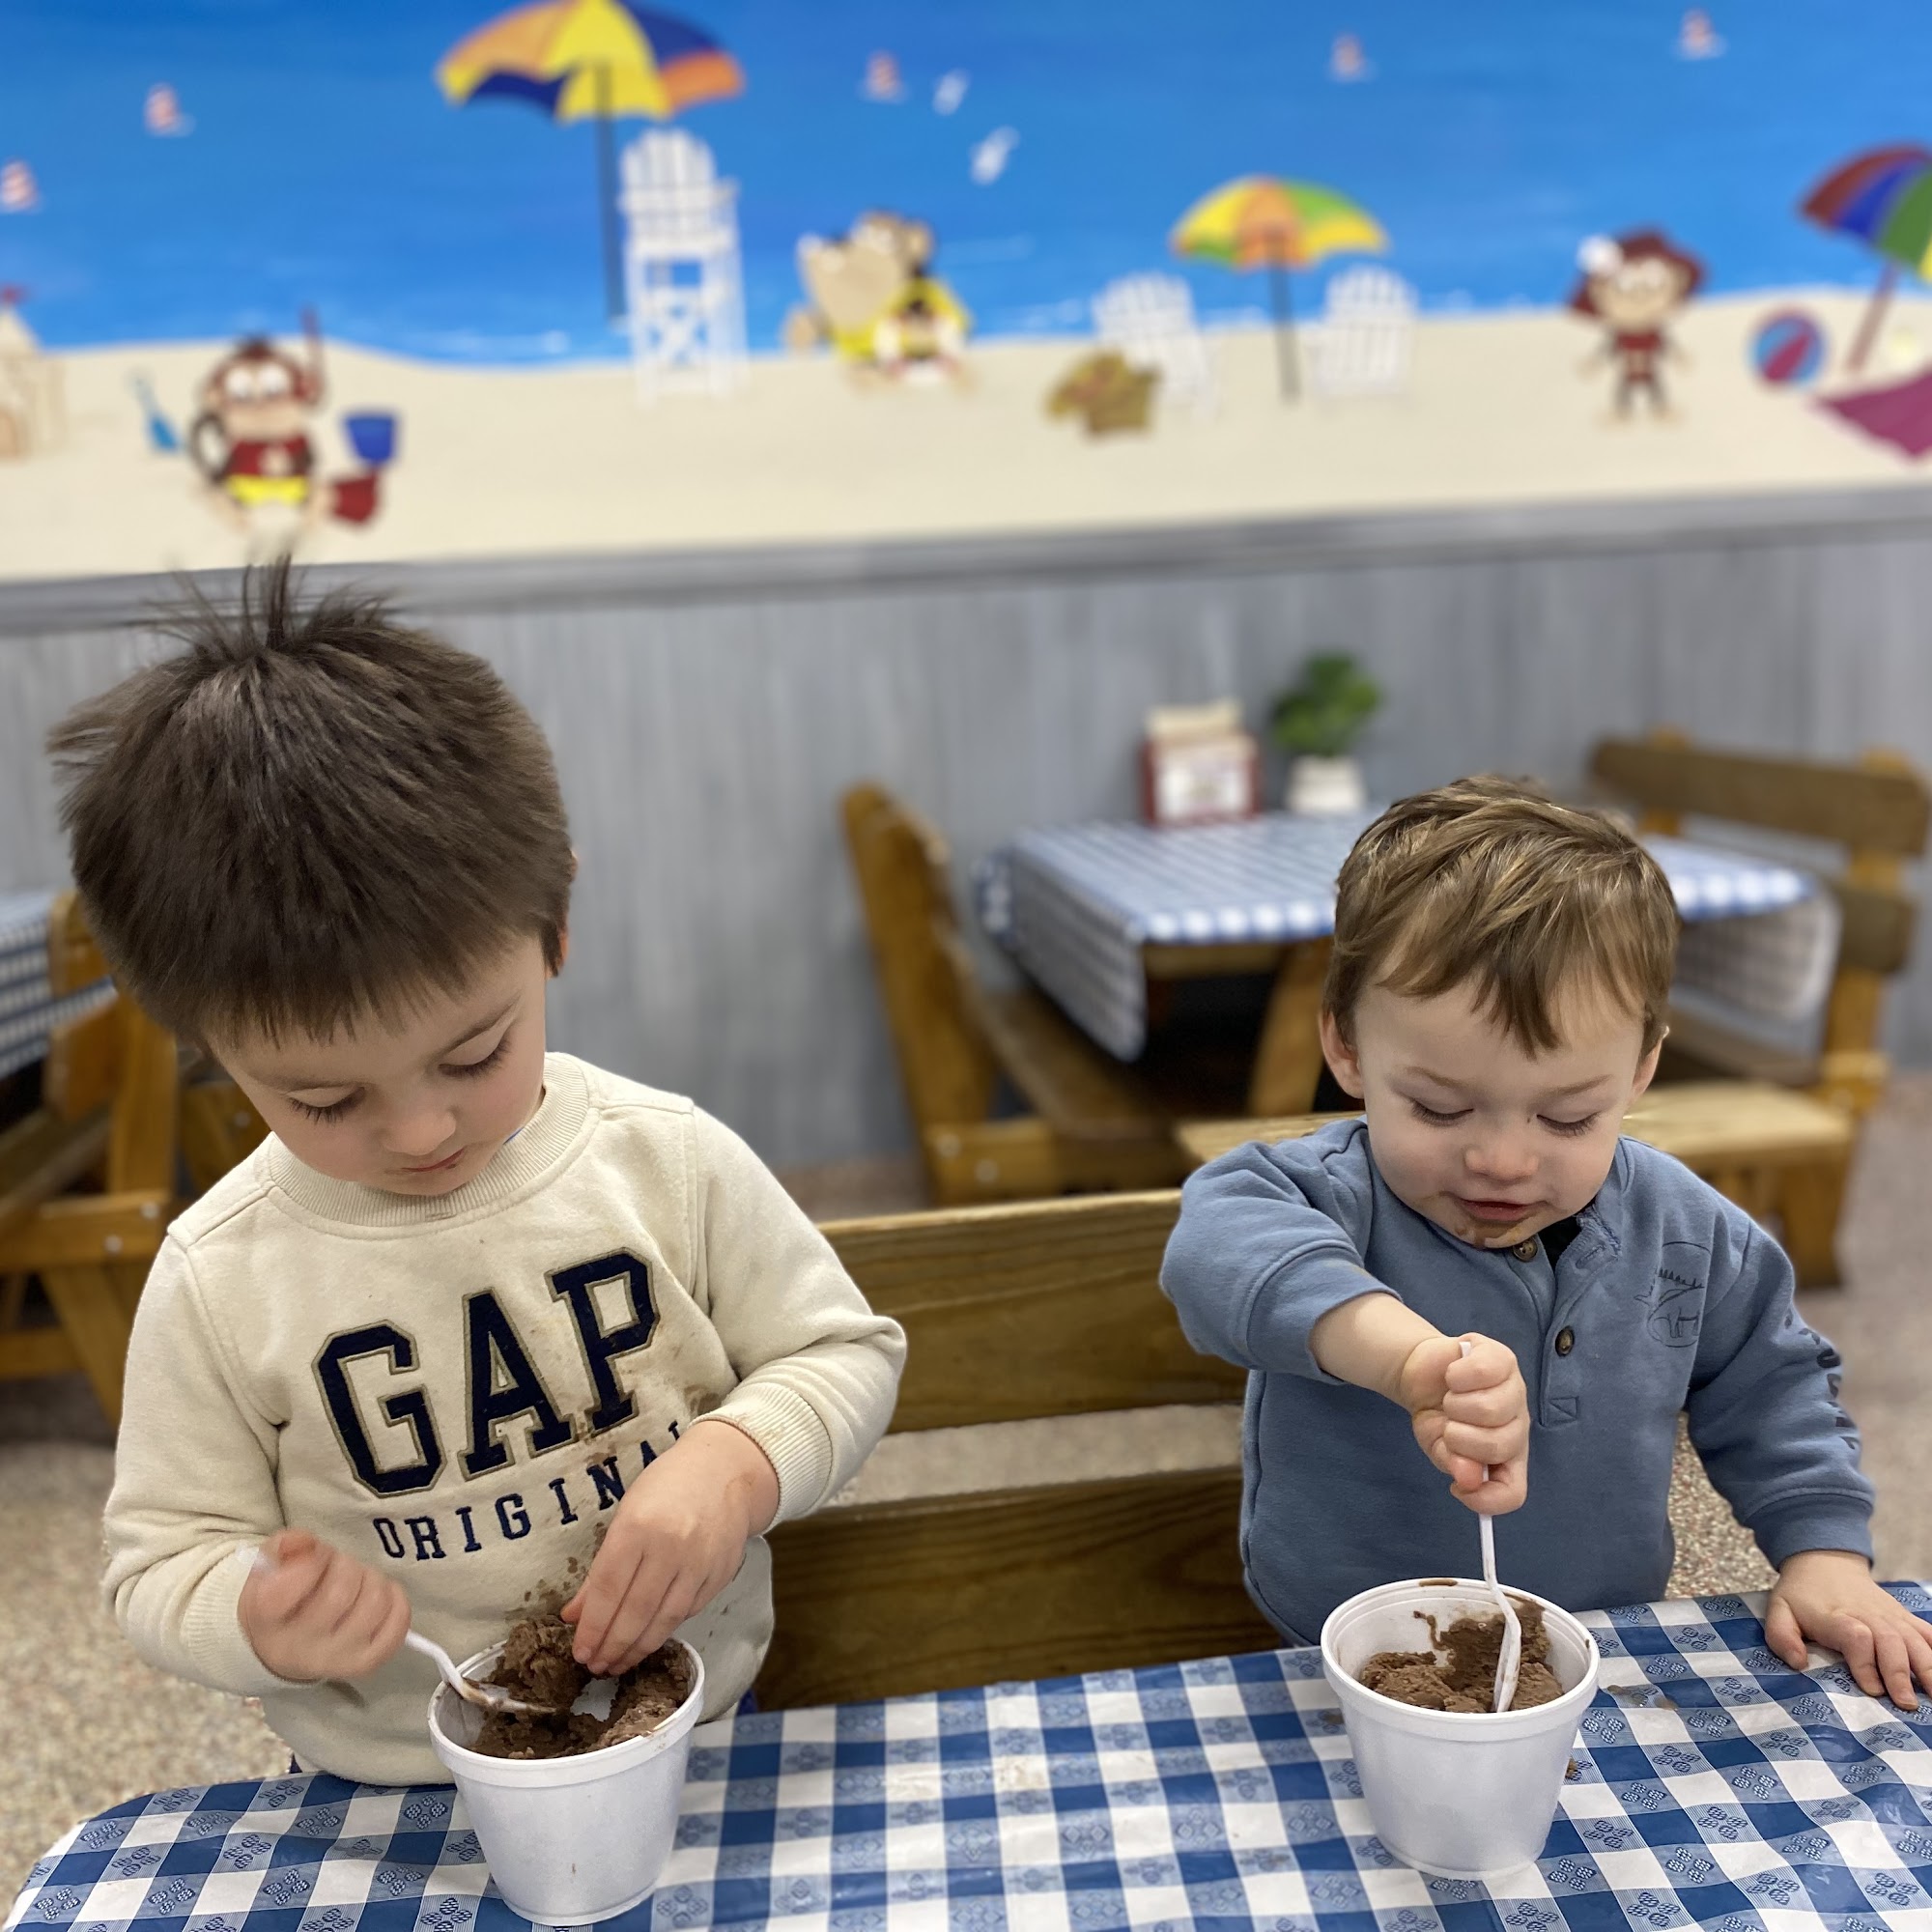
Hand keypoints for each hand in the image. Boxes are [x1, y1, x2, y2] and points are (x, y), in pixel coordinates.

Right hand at [239, 1529, 410, 1682]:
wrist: (281, 1648)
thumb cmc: (280, 1599)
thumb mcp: (269, 1567)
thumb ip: (285, 1546)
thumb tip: (305, 1543)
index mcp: (265, 1621)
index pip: (285, 1592)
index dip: (311, 1560)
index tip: (314, 1554)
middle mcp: (297, 1648)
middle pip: (341, 1592)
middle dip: (345, 1564)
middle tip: (336, 1566)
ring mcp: (334, 1660)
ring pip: (374, 1604)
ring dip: (371, 1579)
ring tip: (356, 1580)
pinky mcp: (364, 1663)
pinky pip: (397, 1625)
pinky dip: (395, 1600)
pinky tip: (377, 1594)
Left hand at [562, 1420, 779, 1675]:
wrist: (726, 1470)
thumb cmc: (667, 1488)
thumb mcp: (626, 1515)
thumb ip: (601, 1568)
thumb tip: (573, 1615)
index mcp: (638, 1527)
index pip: (609, 1589)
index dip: (592, 1628)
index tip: (579, 1652)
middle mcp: (670, 1547)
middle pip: (635, 1612)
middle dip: (612, 1646)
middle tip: (595, 1667)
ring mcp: (699, 1563)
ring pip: (664, 1620)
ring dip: (637, 1649)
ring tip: (618, 1664)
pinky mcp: (720, 1575)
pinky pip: (688, 1612)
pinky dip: (665, 1630)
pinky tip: (648, 1639)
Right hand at [1397, 1333, 1527, 1514]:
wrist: (1421, 1374)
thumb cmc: (1436, 1414)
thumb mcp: (1437, 1446)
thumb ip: (1454, 1463)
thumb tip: (1467, 1478)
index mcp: (1506, 1455)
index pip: (1513, 1491)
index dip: (1486, 1499)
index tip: (1457, 1487)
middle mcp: (1517, 1424)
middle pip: (1499, 1445)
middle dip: (1460, 1438)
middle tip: (1449, 1425)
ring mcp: (1514, 1389)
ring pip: (1490, 1408)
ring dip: (1455, 1405)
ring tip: (1450, 1399)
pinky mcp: (1502, 1358)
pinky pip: (1482, 1372)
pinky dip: (1456, 1377)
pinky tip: (1453, 1376)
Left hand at [1767, 1549, 1931, 1708]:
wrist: (1825, 1563)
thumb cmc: (1802, 1594)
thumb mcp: (1780, 1610)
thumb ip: (1781, 1636)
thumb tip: (1797, 1663)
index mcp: (1836, 1617)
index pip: (1855, 1637)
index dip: (1865, 1662)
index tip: (1871, 1689)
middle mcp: (1869, 1615)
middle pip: (1890, 1641)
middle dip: (1899, 1673)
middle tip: (1906, 1704)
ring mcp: (1891, 1616)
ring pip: (1915, 1640)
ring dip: (1927, 1668)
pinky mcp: (1905, 1617)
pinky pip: (1928, 1633)